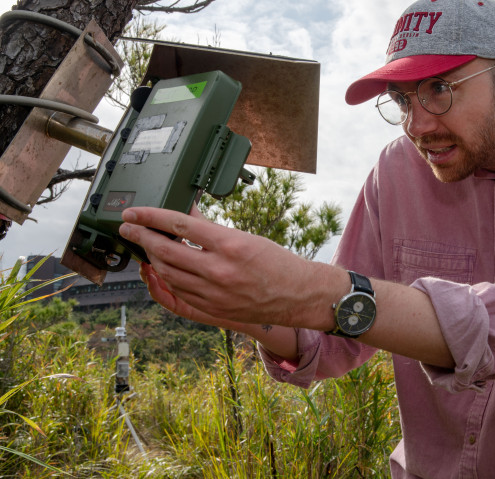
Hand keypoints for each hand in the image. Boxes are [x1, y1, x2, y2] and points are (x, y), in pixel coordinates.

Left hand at [118, 206, 336, 330]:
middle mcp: (219, 270)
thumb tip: (184, 212)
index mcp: (230, 244)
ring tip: (144, 246)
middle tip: (128, 228)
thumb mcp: (245, 236)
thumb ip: (211, 227)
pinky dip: (165, 277)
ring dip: (150, 258)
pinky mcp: (213, 308)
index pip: (179, 224)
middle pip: (166, 250)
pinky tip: (161, 268)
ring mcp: (214, 293)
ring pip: (167, 273)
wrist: (297, 295)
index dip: (150, 217)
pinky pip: (178, 291)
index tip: (134, 213)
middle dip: (141, 237)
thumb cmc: (276, 262)